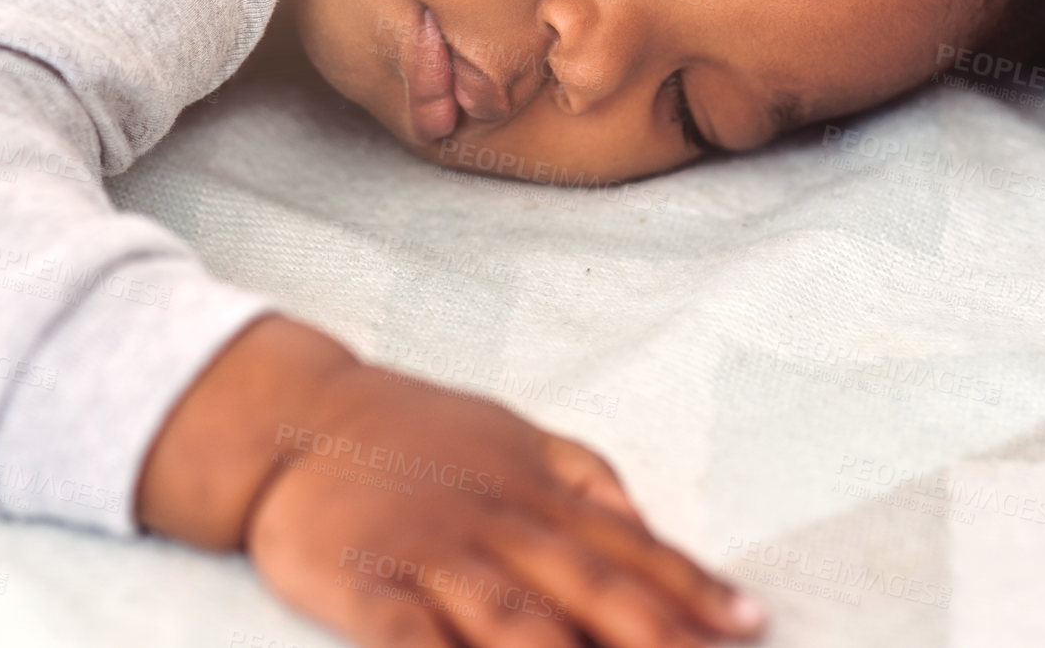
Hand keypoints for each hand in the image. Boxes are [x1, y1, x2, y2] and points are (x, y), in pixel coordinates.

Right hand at [248, 351, 766, 645]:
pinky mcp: (366, 586)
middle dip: (653, 637)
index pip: (628, 548)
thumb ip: (585, 477)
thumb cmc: (412, 434)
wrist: (292, 418)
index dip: (692, 588)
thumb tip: (652, 528)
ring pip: (513, 619)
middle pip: (586, 587)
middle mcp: (493, 521)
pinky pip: (409, 640)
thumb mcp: (511, 433)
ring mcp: (430, 553)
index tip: (752, 624)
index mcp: (533, 488)